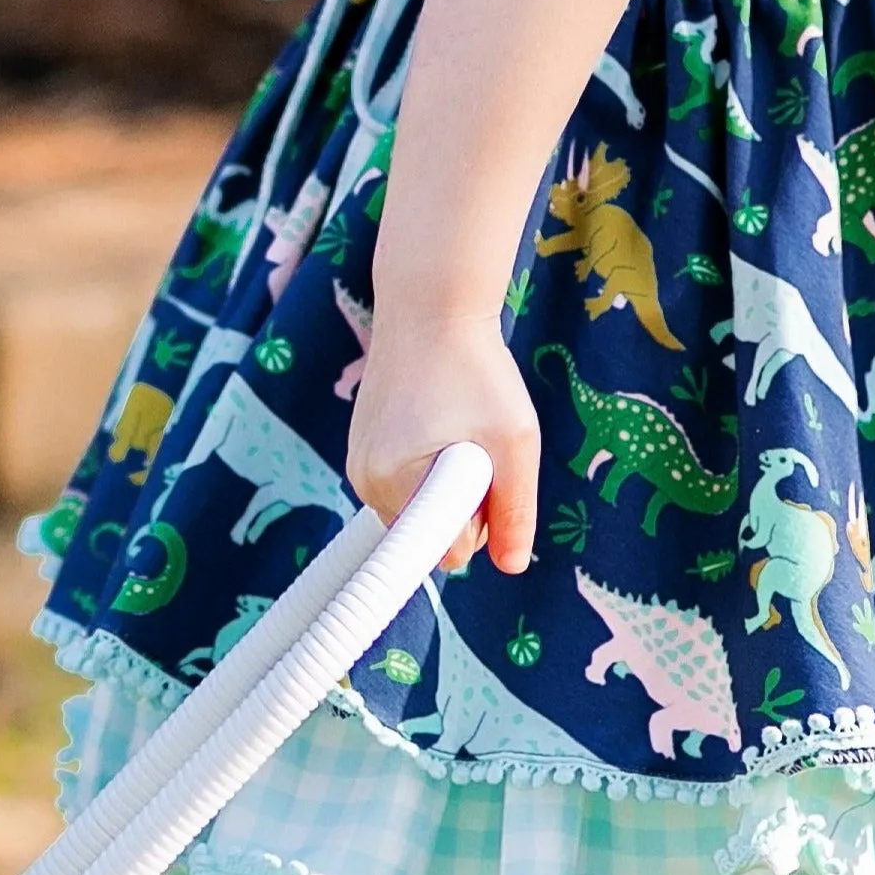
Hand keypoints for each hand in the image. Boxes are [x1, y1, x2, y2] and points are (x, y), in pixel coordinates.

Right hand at [346, 308, 540, 573]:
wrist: (429, 307)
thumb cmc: (476, 367)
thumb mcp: (514, 440)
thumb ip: (516, 510)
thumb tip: (512, 566)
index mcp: (397, 482)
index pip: (445, 552)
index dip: (481, 523)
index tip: (489, 477)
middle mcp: (366, 484)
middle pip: (429, 537)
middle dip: (463, 507)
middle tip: (479, 445)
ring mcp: (358, 470)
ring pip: (416, 515)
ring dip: (445, 488)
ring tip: (455, 429)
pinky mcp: (360, 457)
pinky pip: (404, 491)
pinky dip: (427, 472)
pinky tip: (435, 426)